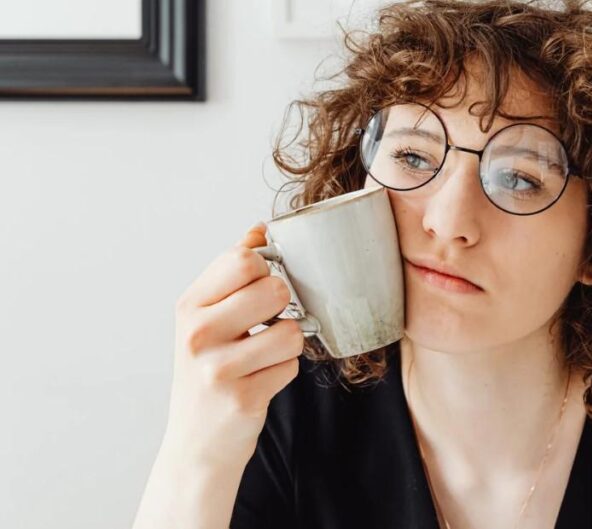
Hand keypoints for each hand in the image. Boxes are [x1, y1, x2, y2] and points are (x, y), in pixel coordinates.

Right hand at [161, 222, 304, 469]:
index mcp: (189, 306)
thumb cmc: (208, 370)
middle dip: (282, 308)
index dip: (265, 270)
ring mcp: (219, 368)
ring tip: (263, 356)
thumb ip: (231, 273)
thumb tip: (259, 229)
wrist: (196, 443)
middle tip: (264, 326)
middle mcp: (197, 333)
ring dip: (288, 344)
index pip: (243, 259)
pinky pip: (291, 366)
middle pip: (274, 289)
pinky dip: (284, 372)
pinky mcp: (243, 398)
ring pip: (291, 331)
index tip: (259, 288)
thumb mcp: (206, 318)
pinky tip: (261, 381)